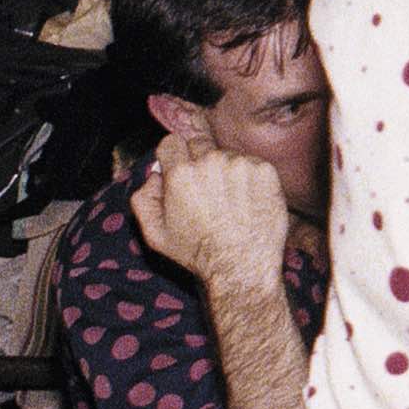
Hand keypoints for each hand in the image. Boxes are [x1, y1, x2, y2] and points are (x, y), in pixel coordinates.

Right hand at [130, 133, 291, 299]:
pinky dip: (249, 178)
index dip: (174, 156)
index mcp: (180, 173)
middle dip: (200, 162)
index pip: (172, 142)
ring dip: (226, 171)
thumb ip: (143, 198)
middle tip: (207, 192)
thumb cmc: (196, 253)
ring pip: (227, 155)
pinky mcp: (265, 171)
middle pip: (200, 145)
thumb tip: (155, 174)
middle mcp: (211, 162)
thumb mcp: (154, 233)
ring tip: (229, 203)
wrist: (241, 266)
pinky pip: (252, 164)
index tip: (180, 170)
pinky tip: (247, 202)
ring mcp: (241, 165)